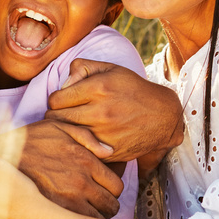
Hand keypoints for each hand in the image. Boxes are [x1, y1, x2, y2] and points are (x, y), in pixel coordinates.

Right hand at [17, 120, 123, 218]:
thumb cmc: (28, 140)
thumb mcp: (58, 126)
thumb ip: (87, 137)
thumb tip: (109, 152)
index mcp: (85, 160)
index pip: (116, 186)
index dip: (112, 190)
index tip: (103, 190)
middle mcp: (80, 182)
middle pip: (111, 206)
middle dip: (106, 205)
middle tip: (96, 203)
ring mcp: (67, 200)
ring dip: (93, 217)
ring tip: (83, 211)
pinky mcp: (53, 213)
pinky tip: (70, 217)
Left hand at [45, 59, 183, 162]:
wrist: (163, 117)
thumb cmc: (133, 90)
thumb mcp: (111, 69)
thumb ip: (82, 67)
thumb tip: (64, 83)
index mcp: (98, 88)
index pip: (55, 100)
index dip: (55, 101)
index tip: (61, 102)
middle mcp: (100, 111)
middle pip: (56, 119)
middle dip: (55, 117)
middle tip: (62, 116)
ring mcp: (104, 133)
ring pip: (67, 135)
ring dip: (65, 132)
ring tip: (71, 127)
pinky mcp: (109, 150)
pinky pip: (81, 149)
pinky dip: (79, 145)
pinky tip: (83, 139)